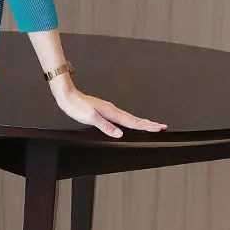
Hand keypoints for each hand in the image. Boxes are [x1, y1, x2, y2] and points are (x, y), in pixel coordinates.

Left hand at [52, 86, 167, 138]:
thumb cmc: (76, 106)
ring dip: (141, 121)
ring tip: (151, 125)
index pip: (132, 122)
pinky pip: (122, 115)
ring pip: (129, 117)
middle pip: (134, 119)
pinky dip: (130, 119)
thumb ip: (105, 126)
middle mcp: (112, 110)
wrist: (67, 95)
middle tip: (162, 127)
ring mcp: (109, 108)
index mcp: (111, 112)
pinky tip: (128, 121)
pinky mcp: (104, 109)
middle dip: (149, 124)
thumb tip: (119, 134)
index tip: (159, 128)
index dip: (147, 126)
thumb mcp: (90, 118)